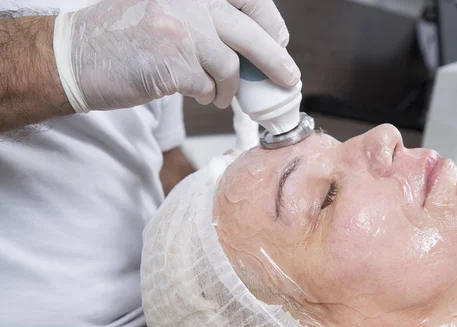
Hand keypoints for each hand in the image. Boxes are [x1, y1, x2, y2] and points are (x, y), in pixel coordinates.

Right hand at [53, 0, 299, 111]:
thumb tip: (250, 47)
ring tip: (219, 95)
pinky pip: (209, 85)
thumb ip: (206, 21)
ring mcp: (182, 29)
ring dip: (229, 87)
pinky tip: (196, 93)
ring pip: (230, 65)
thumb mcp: (167, 11)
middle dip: (275, 60)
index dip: (268, 21)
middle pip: (250, 32)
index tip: (280, 39)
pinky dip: (207, 94)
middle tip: (288, 78)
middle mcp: (189, 0)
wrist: (76, 55)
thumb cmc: (121, 37)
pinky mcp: (174, 61)